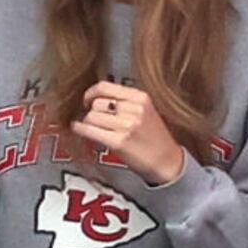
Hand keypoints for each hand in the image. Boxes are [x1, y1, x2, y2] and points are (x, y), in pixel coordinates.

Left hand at [71, 81, 185, 184]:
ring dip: (88, 122)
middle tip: (94, 118)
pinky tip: (80, 130)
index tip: (88, 99)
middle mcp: (135, 109)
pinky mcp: (118, 142)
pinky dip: (80, 130)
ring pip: (91, 116)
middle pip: (97, 102)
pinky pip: (89, 130)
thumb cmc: (154, 137)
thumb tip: (96, 97)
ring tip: (93, 127)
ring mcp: (127, 125)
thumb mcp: (146, 110)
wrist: (167, 161)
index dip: (91, 93)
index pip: (105, 86)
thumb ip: (126, 101)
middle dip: (91, 111)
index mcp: (141, 97)